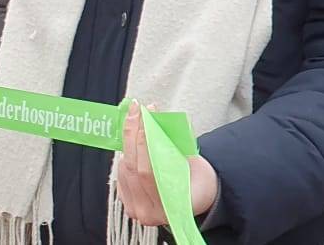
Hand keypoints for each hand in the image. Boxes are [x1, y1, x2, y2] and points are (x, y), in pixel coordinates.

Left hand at [117, 103, 218, 224]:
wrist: (197, 199)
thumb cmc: (201, 183)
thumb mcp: (197, 166)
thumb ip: (178, 147)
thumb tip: (163, 120)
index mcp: (170, 208)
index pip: (148, 172)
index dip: (144, 143)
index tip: (146, 118)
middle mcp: (149, 214)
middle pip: (131, 168)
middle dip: (132, 134)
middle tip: (136, 110)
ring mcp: (135, 210)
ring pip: (124, 169)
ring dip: (128, 140)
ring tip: (135, 117)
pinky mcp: (127, 202)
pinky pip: (122, 173)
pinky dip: (126, 152)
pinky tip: (131, 135)